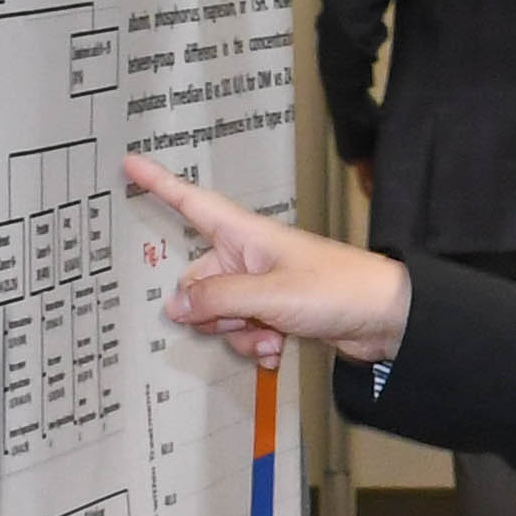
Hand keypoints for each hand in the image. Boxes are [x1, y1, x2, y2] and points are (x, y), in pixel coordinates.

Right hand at [125, 155, 412, 367]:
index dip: (159, 184)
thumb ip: (217, 299)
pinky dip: (255, 344)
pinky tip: (279, 350)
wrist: (387, 320)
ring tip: (270, 337)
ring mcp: (262, 286)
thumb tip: (175, 305)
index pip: (192, 203)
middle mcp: (249, 256)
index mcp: (246, 234)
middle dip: (209, 309)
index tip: (129, 166)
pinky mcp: (276, 312)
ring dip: (236, 333)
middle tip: (240, 320)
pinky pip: (244, 330)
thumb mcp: (268, 295)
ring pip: (219, 312)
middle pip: (198, 280)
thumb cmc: (338, 290)